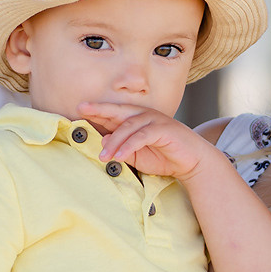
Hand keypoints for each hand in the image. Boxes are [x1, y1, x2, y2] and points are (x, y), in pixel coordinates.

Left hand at [78, 103, 221, 183]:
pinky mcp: (163, 130)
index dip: (97, 111)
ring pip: (128, 126)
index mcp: (136, 119)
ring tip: (103, 155)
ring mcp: (154, 120)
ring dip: (114, 141)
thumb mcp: (136, 155)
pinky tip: (119, 156)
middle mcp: (144, 115)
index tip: (79, 109)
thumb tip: (103, 141)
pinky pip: (142, 136)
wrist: (191, 161)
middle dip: (99, 109)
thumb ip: (120, 148)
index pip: (113, 113)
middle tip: (82, 109)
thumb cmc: (163, 156)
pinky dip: (129, 146)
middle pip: (118, 111)